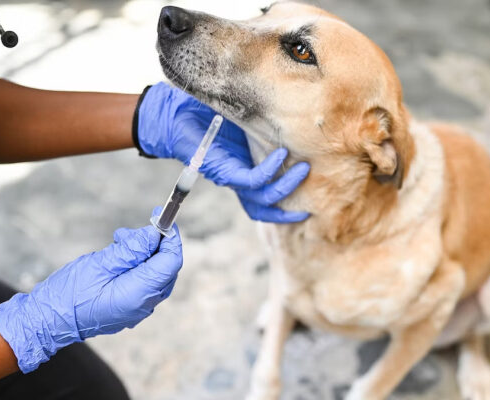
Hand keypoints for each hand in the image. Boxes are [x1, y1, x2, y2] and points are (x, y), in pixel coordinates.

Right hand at [0, 216, 181, 372]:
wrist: (47, 321)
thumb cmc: (69, 294)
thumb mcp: (100, 264)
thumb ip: (131, 249)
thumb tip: (153, 235)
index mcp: (139, 294)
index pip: (170, 262)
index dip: (170, 238)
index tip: (162, 219)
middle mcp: (143, 305)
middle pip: (165, 267)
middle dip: (152, 244)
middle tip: (130, 232)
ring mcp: (137, 309)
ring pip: (153, 273)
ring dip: (140, 253)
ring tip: (117, 241)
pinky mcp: (128, 309)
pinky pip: (142, 283)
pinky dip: (135, 266)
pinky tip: (117, 257)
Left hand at [135, 82, 309, 222]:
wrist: (173, 114)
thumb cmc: (205, 114)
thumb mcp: (241, 118)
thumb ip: (261, 122)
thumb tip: (292, 109)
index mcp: (244, 168)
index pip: (268, 192)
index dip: (291, 194)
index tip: (314, 179)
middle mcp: (238, 178)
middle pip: (267, 205)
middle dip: (292, 207)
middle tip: (317, 192)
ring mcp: (230, 176)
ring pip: (263, 197)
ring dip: (286, 188)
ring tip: (305, 171)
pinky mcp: (222, 170)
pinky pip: (251, 180)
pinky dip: (269, 172)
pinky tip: (282, 155)